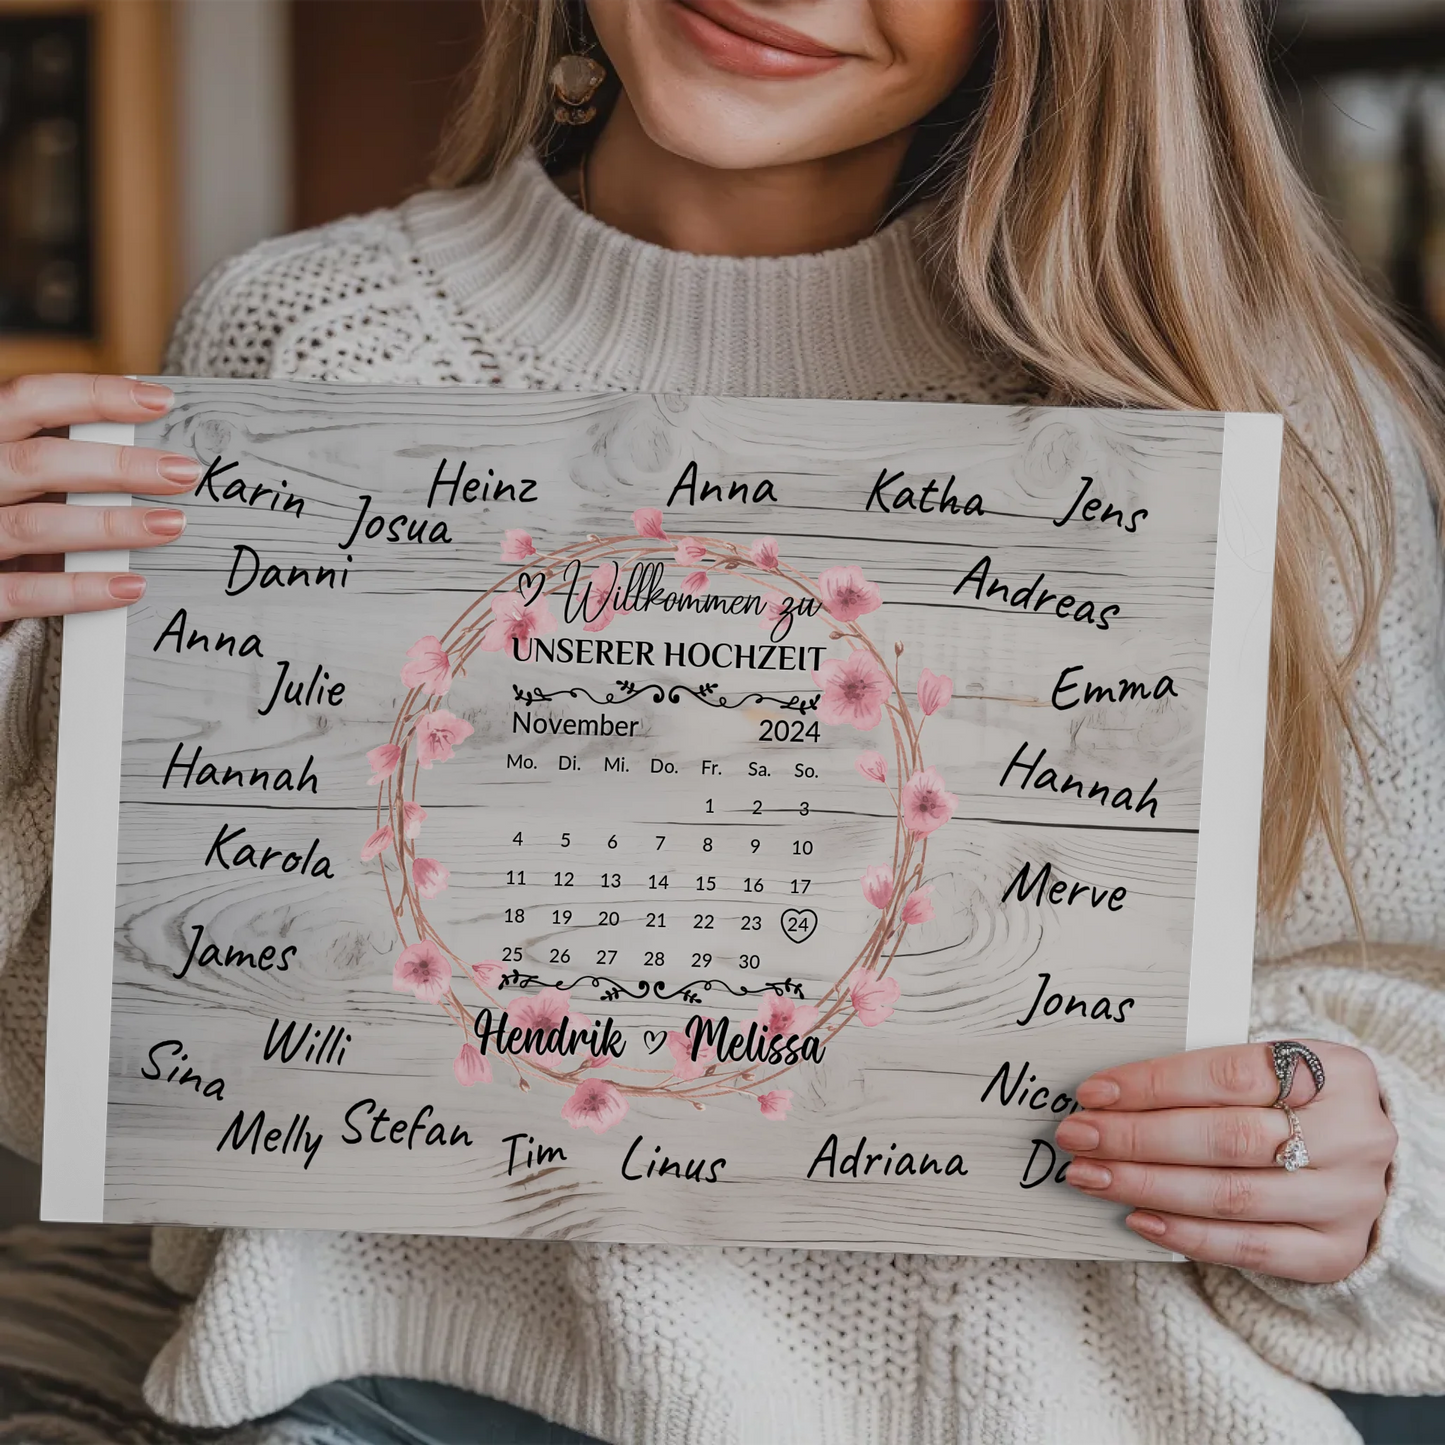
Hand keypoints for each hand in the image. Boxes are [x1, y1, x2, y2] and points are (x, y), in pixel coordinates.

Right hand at [0, 374, 198, 622]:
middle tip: (183, 473)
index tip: (162, 401)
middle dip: (116, 466)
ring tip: (172, 525)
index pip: (28, 400)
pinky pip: (25, 592)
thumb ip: (51, 462)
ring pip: (36, 525)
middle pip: (38, 462)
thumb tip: (148, 455)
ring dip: (111, 526)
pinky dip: (81, 589)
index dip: (94, 396)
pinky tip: (132, 586)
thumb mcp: (12, 474)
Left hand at [1058, 1040, 1395, 1281]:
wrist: (1375, 1159)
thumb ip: (1210, 1079)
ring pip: (1232, 1195)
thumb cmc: (1299, 1103)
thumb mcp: (1275, 1069)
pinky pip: (1252, 1250)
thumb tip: (1110, 1096)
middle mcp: (1352, 1136)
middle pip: (1225, 1138)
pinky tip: (1138, 1219)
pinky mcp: (1337, 1252)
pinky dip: (1188, 1235)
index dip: (1152, 1084)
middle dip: (1137, 1137)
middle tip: (1078, 1136)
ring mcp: (1349, 1198)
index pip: (1227, 1074)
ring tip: (1090, 1176)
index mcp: (1337, 1071)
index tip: (1092, 1094)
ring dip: (1148, 1186)